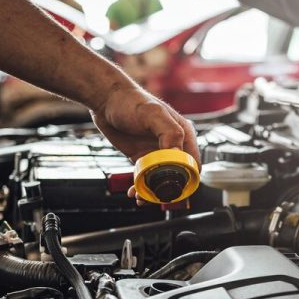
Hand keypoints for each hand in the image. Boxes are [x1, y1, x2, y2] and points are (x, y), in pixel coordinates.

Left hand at [90, 84, 199, 204]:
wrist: (105, 100)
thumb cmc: (130, 101)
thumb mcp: (153, 114)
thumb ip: (169, 132)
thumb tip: (177, 154)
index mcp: (183, 134)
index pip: (193, 163)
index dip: (188, 178)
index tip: (176, 188)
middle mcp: (174, 145)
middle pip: (179, 175)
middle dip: (170, 190)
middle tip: (157, 197)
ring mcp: (158, 152)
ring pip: (162, 180)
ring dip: (154, 192)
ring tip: (142, 197)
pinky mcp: (143, 157)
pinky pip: (147, 177)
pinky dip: (142, 187)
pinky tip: (134, 192)